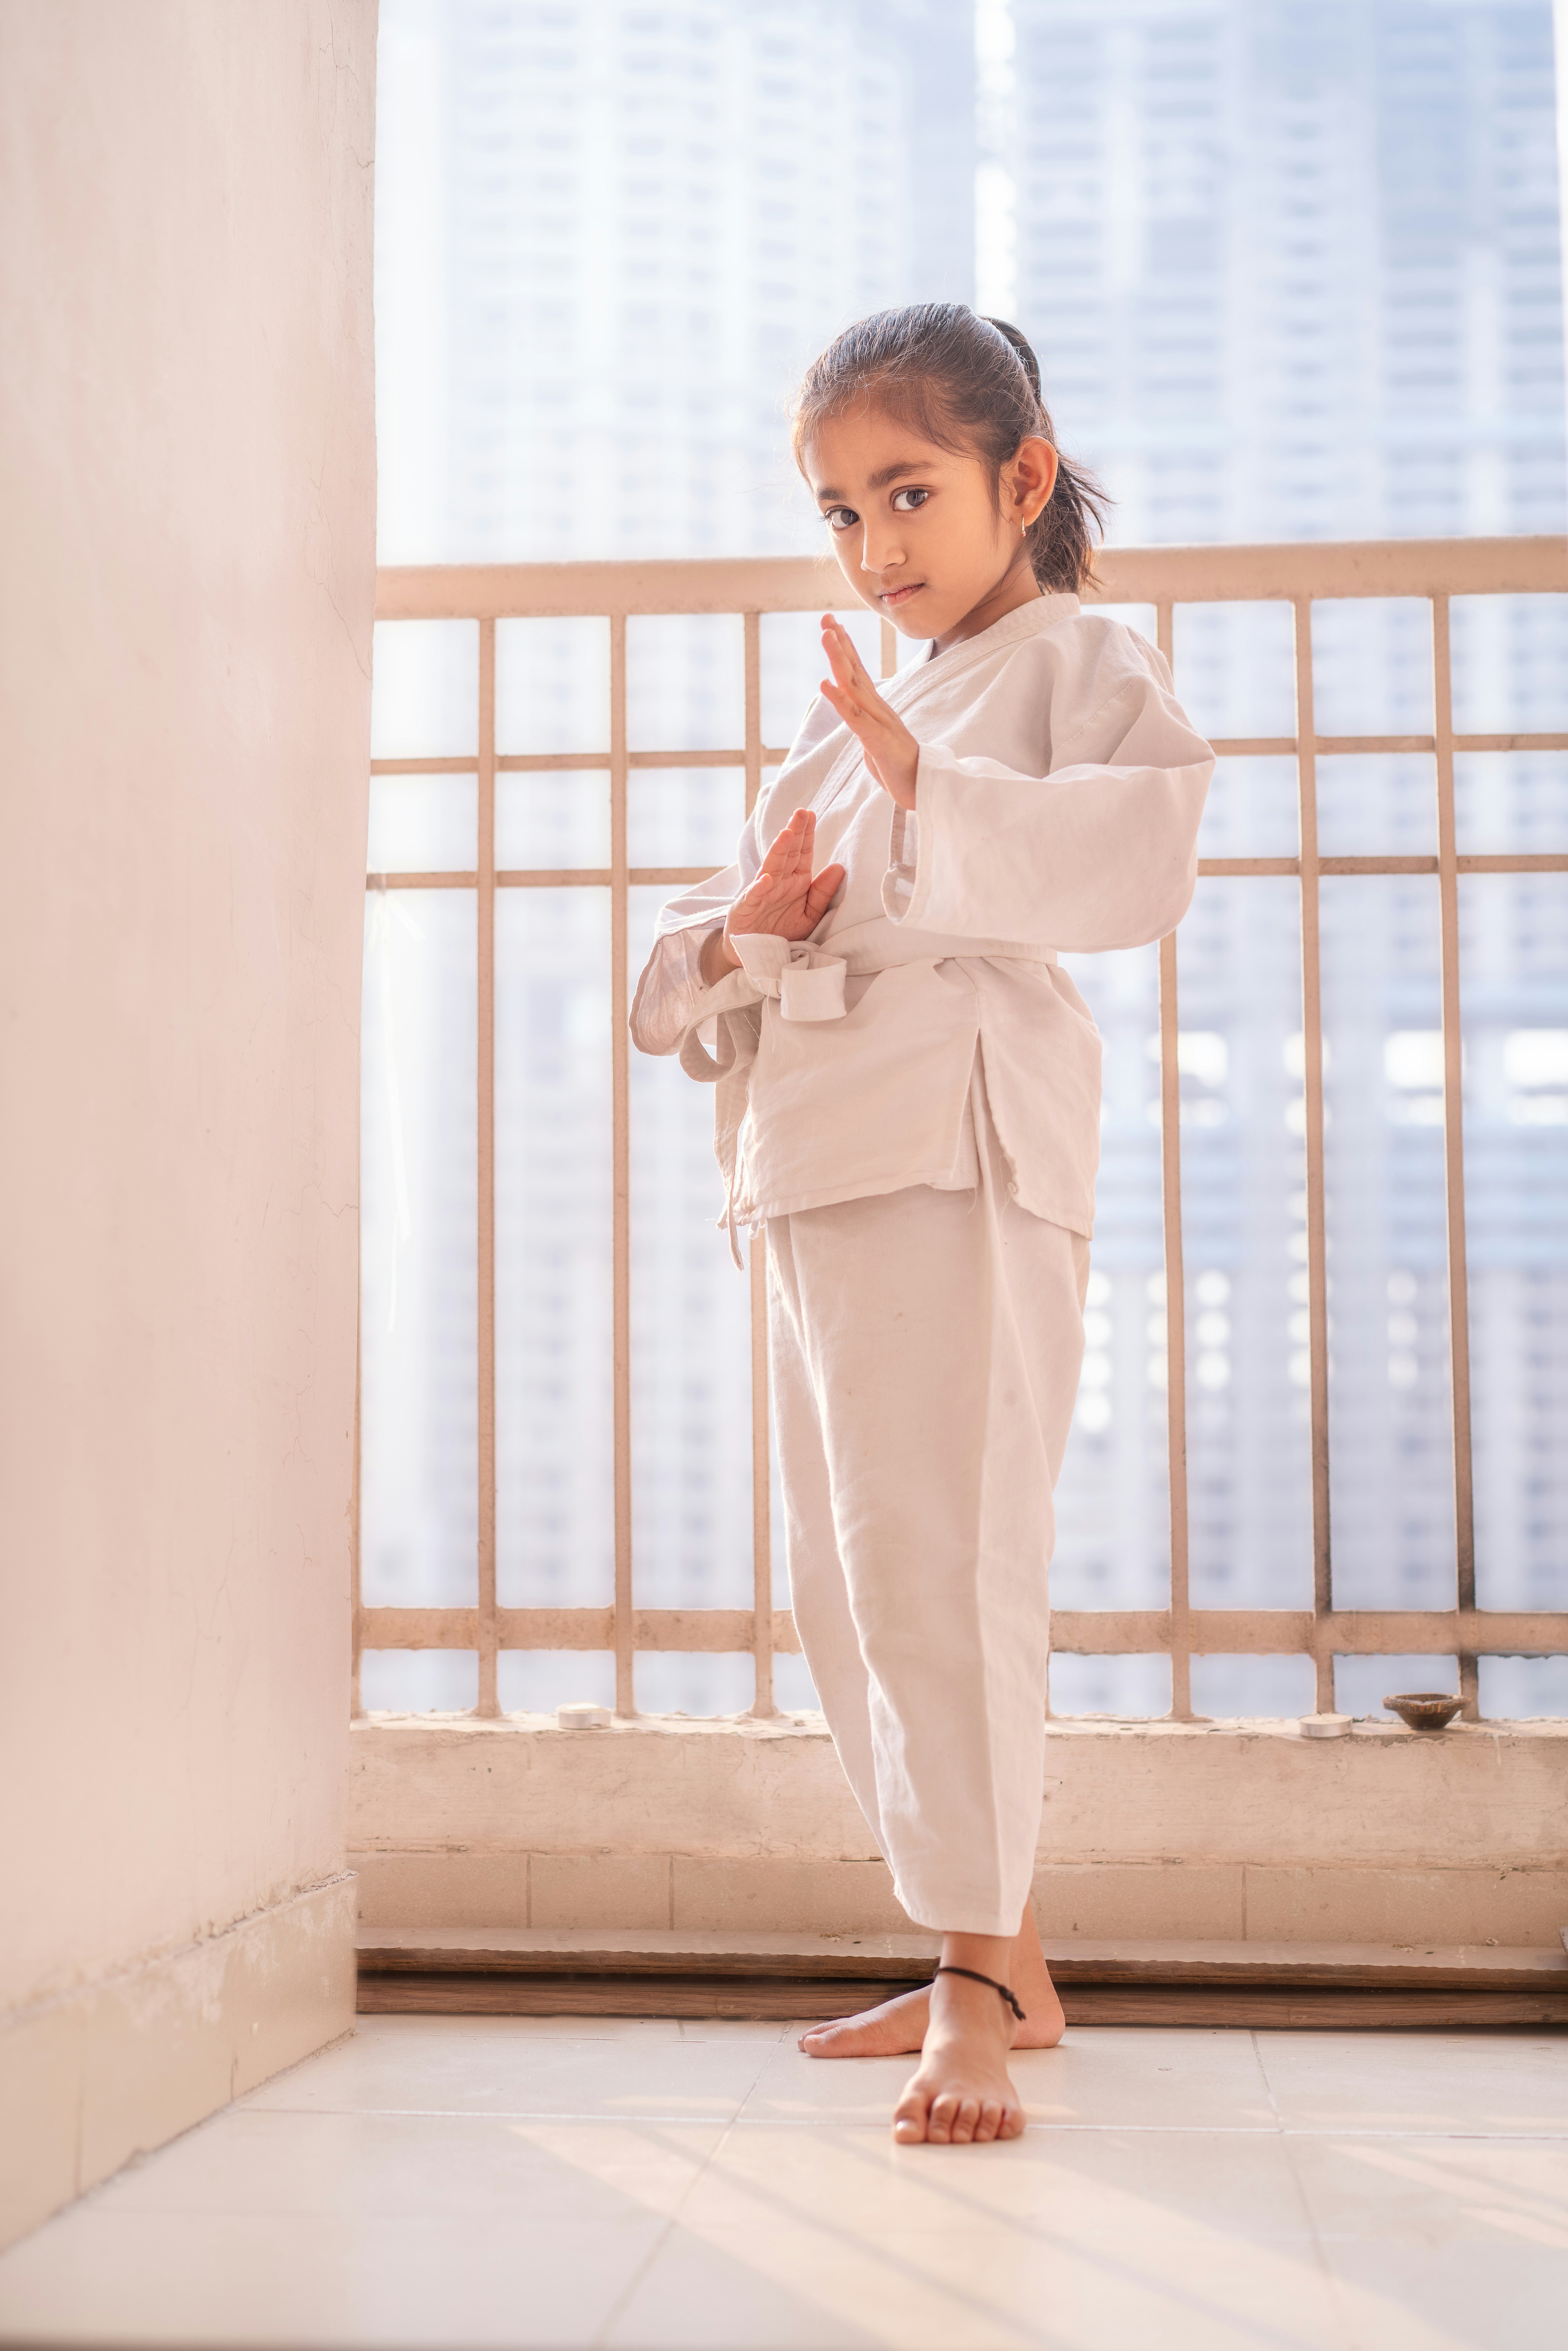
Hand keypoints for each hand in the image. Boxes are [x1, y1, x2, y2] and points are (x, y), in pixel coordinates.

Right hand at [701, 807, 845, 981]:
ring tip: (785, 835)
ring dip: (777, 852)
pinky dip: (758, 888)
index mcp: (794, 881)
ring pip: (770, 868)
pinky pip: (753, 897)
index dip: (807, 835)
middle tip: (801, 813)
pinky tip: (766, 879)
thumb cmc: (782, 931)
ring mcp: (761, 894)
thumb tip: (840, 867)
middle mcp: (777, 882)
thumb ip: (822, 893)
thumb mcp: (809, 914)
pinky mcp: (746, 909)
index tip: (811, 815)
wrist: (755, 953)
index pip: (802, 853)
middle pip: (786, 854)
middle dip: (794, 833)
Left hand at [819, 615, 918, 809]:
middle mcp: (877, 709)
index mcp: (876, 708)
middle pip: (854, 671)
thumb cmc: (899, 766)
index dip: (845, 648)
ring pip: (854, 686)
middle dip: (839, 642)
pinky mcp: (878, 741)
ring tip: (826, 636)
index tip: (832, 625)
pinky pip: (854, 718)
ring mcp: (879, 722)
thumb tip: (855, 720)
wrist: (924, 788)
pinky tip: (823, 684)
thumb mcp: (876, 740)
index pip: (858, 673)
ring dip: (839, 659)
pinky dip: (838, 700)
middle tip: (826, 617)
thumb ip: (865, 726)